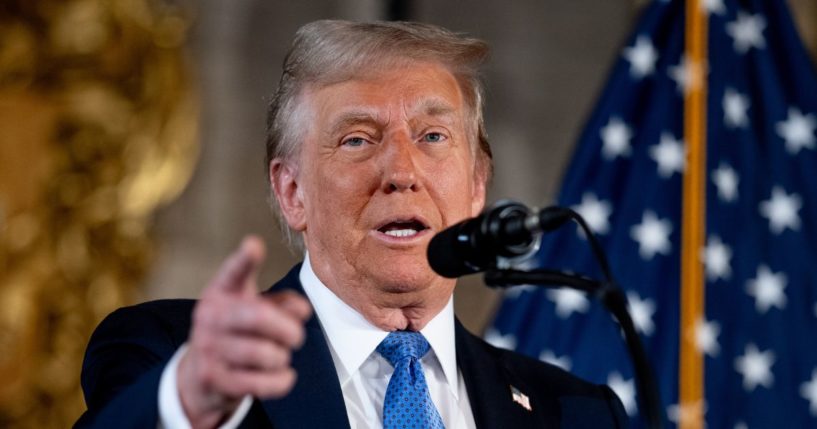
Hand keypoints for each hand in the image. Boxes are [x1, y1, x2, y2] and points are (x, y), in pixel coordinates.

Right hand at [177, 236, 311, 427]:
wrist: (200, 377)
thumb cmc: (236, 333)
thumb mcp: (253, 309)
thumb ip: (281, 303)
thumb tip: (302, 310)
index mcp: (221, 292)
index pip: (233, 272)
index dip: (244, 259)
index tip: (254, 244)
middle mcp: (210, 316)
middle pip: (259, 316)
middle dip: (289, 329)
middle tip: (297, 336)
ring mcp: (208, 348)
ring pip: (265, 353)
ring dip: (282, 357)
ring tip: (278, 356)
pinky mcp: (214, 379)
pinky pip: (262, 382)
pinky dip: (282, 380)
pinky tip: (283, 375)